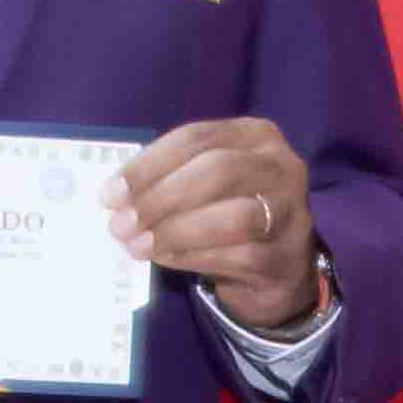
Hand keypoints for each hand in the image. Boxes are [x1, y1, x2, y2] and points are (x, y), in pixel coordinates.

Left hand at [113, 118, 321, 328]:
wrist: (278, 267)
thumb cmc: (230, 212)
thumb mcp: (206, 182)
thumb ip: (171, 179)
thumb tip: (117, 197)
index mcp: (255, 135)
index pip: (196, 138)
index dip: (149, 165)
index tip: (111, 193)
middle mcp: (280, 166)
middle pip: (217, 171)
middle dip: (161, 198)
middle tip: (121, 224)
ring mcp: (290, 212)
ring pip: (233, 217)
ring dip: (177, 231)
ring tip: (138, 245)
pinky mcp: (285, 256)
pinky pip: (237, 256)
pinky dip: (193, 257)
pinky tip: (165, 259)